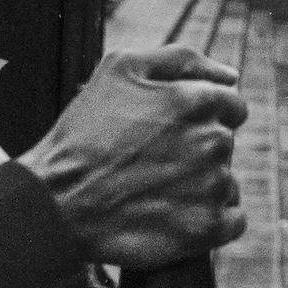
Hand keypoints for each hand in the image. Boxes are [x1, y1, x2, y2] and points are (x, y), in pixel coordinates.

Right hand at [18, 45, 248, 268]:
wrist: (55, 203)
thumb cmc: (84, 134)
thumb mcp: (121, 68)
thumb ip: (182, 59)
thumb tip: (229, 75)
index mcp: (199, 101)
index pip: (232, 107)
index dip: (200, 119)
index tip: (169, 135)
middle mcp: (213, 141)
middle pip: (226, 145)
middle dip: (198, 151)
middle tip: (154, 163)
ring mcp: (213, 186)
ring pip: (226, 181)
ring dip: (202, 186)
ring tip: (157, 191)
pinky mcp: (207, 228)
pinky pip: (232, 220)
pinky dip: (211, 220)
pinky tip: (175, 216)